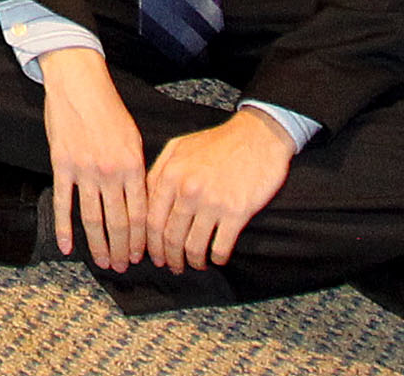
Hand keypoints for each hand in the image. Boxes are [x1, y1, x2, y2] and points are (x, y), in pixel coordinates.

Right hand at [40, 46, 148, 269]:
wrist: (79, 84)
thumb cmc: (109, 109)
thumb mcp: (134, 138)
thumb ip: (137, 172)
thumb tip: (141, 204)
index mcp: (132, 165)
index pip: (139, 213)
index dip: (140, 239)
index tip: (141, 256)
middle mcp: (110, 172)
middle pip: (118, 222)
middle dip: (122, 248)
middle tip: (122, 266)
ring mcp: (84, 170)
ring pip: (93, 218)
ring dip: (98, 245)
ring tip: (102, 262)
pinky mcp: (62, 165)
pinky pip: (64, 203)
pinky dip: (64, 228)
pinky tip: (66, 247)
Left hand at [145, 108, 297, 273]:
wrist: (257, 136)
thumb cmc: (218, 142)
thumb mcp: (179, 147)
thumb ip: (159, 171)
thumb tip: (146, 198)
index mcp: (170, 175)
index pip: (151, 219)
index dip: (150, 244)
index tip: (152, 255)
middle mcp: (187, 190)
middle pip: (170, 236)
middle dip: (169, 258)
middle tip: (173, 267)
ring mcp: (212, 202)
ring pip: (193, 245)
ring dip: (192, 261)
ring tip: (195, 265)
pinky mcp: (236, 212)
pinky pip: (221, 246)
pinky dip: (217, 258)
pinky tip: (216, 258)